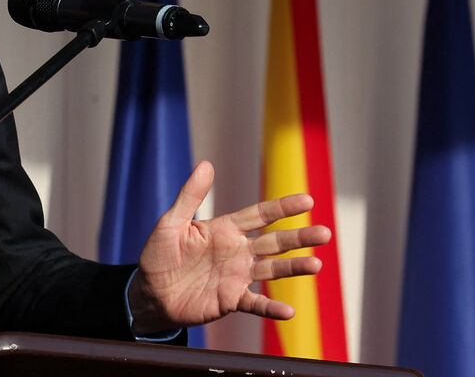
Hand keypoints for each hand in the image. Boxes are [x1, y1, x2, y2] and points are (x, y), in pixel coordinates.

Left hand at [127, 160, 332, 334]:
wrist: (149, 292)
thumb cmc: (159, 254)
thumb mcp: (172, 221)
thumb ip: (190, 195)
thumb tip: (206, 164)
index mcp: (225, 230)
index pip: (260, 215)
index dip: (283, 208)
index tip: (307, 200)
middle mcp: (237, 252)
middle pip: (275, 242)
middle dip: (299, 238)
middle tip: (325, 234)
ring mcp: (237, 276)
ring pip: (272, 270)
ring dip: (294, 268)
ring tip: (316, 265)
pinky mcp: (231, 300)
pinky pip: (255, 304)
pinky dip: (271, 307)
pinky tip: (289, 310)